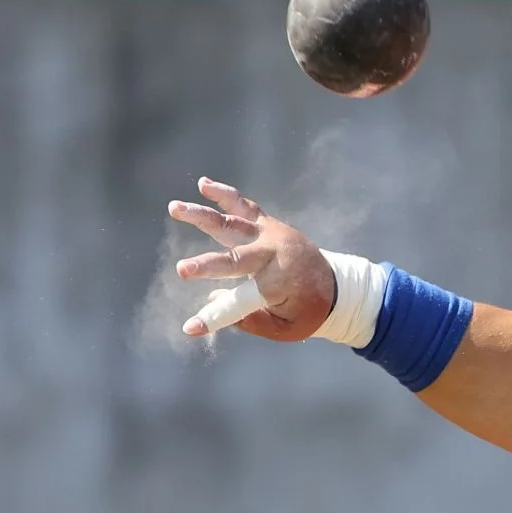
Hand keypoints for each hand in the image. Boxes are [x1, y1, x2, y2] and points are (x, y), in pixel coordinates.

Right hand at [169, 177, 335, 339]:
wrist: (336, 285)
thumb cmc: (308, 310)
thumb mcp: (286, 328)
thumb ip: (251, 320)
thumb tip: (211, 299)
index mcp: (280, 285)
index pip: (240, 303)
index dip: (214, 316)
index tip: (190, 327)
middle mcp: (275, 256)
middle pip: (235, 259)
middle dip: (207, 266)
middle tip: (181, 271)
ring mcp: (272, 235)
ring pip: (233, 223)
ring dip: (202, 216)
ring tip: (175, 208)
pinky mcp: (269, 224)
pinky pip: (245, 207)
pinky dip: (225, 195)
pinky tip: (204, 184)